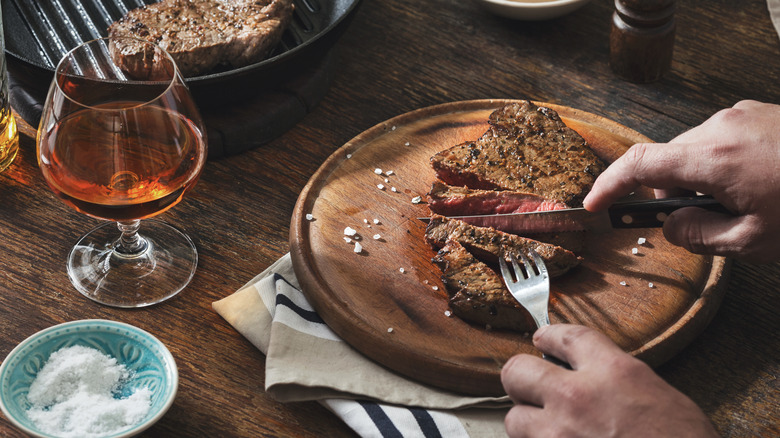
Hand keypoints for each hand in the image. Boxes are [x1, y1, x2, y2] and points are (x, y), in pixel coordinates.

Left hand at [501, 324, 718, 437]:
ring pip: (514, 418)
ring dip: (528, 424)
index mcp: (613, 372)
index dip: (549, 335)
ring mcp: (560, 434)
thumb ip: (617, 380)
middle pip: (518, 370)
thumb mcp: (659, 396)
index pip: (566, 337)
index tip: (541, 338)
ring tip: (547, 430)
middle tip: (531, 387)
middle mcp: (578, 397)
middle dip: (522, 379)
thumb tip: (593, 378)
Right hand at [583, 100, 779, 262]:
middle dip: (672, 192)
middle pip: (668, 160)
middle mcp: (722, 127)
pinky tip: (755, 181)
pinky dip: (723, 163)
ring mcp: (741, 114)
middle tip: (702, 220)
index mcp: (715, 158)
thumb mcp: (755, 240)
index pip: (640, 164)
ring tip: (742, 200)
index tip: (596, 203)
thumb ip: (700, 235)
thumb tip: (670, 226)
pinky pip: (721, 138)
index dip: (610, 185)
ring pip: (695, 150)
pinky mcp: (758, 112)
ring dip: (701, 177)